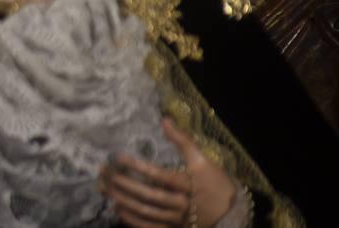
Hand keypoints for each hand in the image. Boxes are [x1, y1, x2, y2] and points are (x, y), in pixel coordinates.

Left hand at [99, 118, 236, 226]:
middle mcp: (183, 204)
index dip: (139, 167)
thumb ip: (183, 140)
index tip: (119, 157)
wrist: (231, 212)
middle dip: (127, 185)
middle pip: (151, 196)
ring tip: (108, 190)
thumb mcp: (203, 160)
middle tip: (107, 175)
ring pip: (149, 212)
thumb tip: (165, 119)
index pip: (160, 176)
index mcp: (189, 185)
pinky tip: (118, 210)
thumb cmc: (215, 182)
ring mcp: (178, 219)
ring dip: (126, 202)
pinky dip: (134, 220)